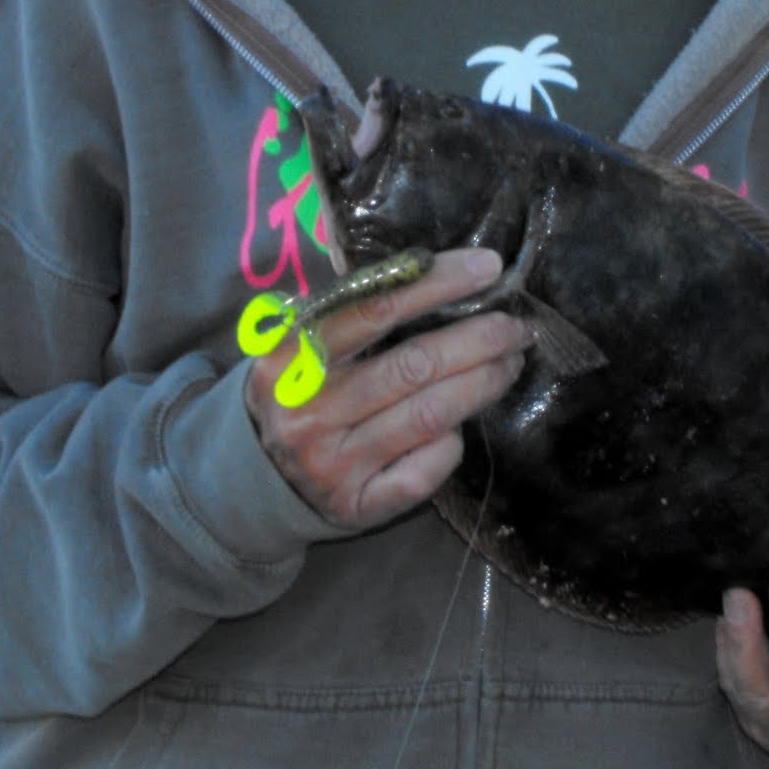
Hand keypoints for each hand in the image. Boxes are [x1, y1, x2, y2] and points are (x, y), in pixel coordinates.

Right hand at [245, 248, 529, 531]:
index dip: (436, 285)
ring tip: (509, 362)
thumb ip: (350, 305)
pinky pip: (424, 471)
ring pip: (429, 416)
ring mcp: (331, 462)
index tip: (487, 267)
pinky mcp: (355, 505)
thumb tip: (428, 263)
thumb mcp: (300, 342)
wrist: (254, 478)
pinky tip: (461, 426)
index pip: (372, 309)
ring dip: (483, 384)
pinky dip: (451, 444)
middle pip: (413, 365)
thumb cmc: (297, 389)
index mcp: (291, 355)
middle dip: (478, 340)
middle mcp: (308, 409)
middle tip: (515, 326)